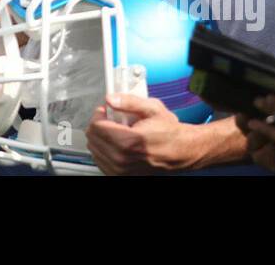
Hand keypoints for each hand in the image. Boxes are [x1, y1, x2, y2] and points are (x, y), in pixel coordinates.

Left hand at [85, 94, 204, 174]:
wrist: (181, 152)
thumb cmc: (169, 132)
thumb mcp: (153, 109)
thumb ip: (129, 102)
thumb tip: (111, 99)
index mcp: (130, 141)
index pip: (96, 126)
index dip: (100, 115)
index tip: (106, 111)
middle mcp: (123, 159)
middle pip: (93, 138)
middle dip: (99, 125)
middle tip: (112, 120)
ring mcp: (121, 170)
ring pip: (94, 149)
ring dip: (101, 138)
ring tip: (117, 132)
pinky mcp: (120, 175)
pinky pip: (100, 160)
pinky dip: (104, 150)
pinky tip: (116, 143)